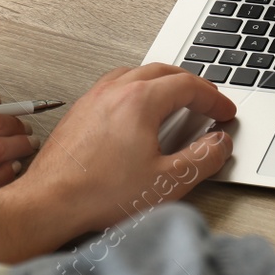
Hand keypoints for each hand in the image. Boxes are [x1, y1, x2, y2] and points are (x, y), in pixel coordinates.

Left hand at [9, 64, 235, 240]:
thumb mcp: (167, 182)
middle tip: (207, 102)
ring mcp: (94, 98)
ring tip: (175, 101)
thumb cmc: (100, 194)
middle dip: (191, 85)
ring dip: (162, 83)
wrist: (50, 202)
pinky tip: (137, 112)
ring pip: (136, 74)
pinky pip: (114, 86)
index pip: (188, 86)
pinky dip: (136, 90)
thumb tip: (219, 144)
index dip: (213, 98)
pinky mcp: (80, 111)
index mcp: (139, 101)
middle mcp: (115, 91)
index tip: (224, 112)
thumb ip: (202, 159)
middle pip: (163, 72)